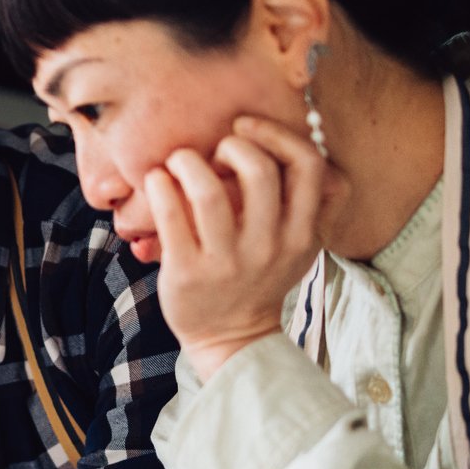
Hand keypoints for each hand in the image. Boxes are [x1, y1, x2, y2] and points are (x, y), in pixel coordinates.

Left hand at [144, 116, 346, 379]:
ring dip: (188, 162)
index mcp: (302, 233)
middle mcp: (269, 246)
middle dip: (233, 144)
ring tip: (180, 161)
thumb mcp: (301, 244)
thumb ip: (312, 200)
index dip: (279, 135)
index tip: (247, 129)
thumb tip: (306, 137)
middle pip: (260, 170)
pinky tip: (157, 180)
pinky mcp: (188, 273)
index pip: (309, 166)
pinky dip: (160, 186)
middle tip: (216, 149)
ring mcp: (228, 262)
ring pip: (209, 192)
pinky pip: (171, 216)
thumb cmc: (261, 277)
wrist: (231, 339)